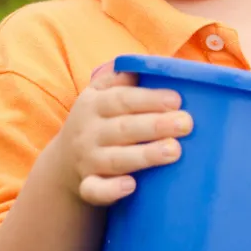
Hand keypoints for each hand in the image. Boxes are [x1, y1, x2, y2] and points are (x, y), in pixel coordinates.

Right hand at [55, 63, 192, 205]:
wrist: (64, 162)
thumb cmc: (100, 120)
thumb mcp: (102, 93)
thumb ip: (123, 77)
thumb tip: (153, 60)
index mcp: (94, 104)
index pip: (122, 100)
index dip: (149, 99)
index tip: (177, 100)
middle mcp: (89, 132)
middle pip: (124, 128)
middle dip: (156, 125)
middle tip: (186, 123)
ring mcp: (88, 161)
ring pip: (116, 159)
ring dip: (145, 155)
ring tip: (174, 151)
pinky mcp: (87, 187)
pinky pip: (95, 190)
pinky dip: (110, 190)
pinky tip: (131, 185)